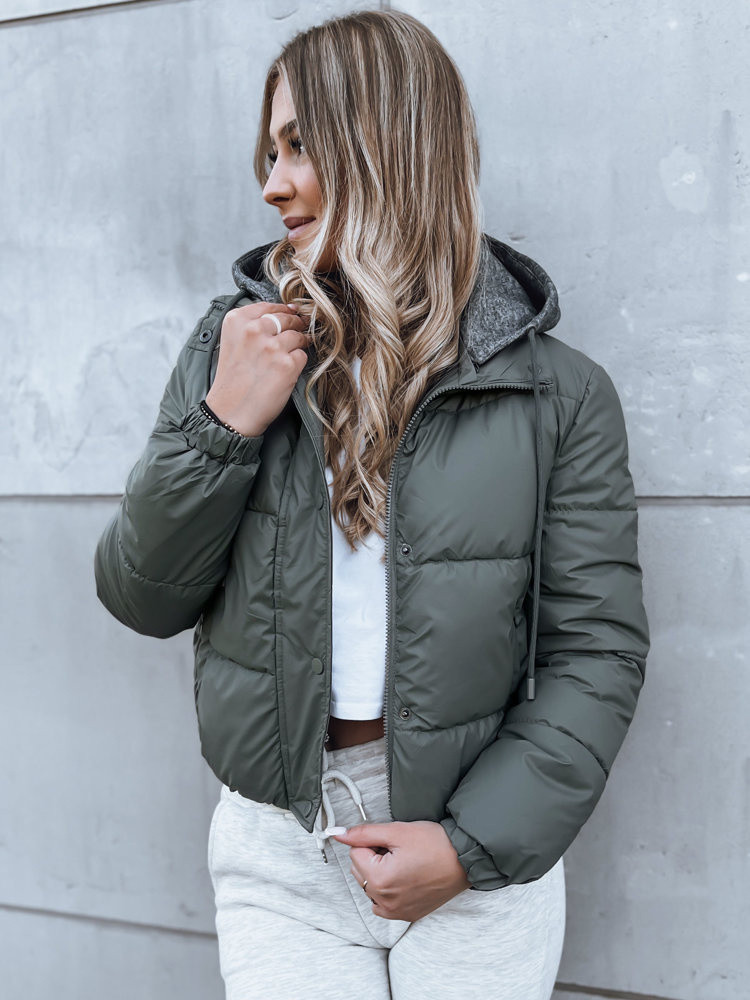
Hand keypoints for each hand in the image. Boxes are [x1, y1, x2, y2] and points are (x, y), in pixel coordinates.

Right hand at [205, 301, 311, 436]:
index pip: (268, 306)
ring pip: (298, 335)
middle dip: (296, 324)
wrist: (230, 412)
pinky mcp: (287, 365)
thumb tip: (285, 313)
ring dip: (301, 343)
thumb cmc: (232, 381)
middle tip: (299, 331)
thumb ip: (251, 326)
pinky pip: (303, 356)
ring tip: (293, 353)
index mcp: (237, 321)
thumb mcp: (232, 343)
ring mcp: (272, 347)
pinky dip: (299, 363)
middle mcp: (253, 330)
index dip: (283, 310)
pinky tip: (288, 371)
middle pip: (286, 318)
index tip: (291, 312)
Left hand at [333, 821, 471, 921]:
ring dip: (379, 874)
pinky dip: (387, 890)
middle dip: (373, 857)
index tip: (391, 841)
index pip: (355, 853)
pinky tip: (404, 878)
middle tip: (398, 850)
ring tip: (403, 863)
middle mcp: (385, 901)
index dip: (372, 842)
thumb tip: (337, 833)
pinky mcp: (407, 915)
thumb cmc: (435, 844)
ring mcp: (396, 911)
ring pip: (369, 887)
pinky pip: (382, 904)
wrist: (465, 860)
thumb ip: (363, 833)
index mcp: (379, 880)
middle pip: (360, 871)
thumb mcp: (396, 832)